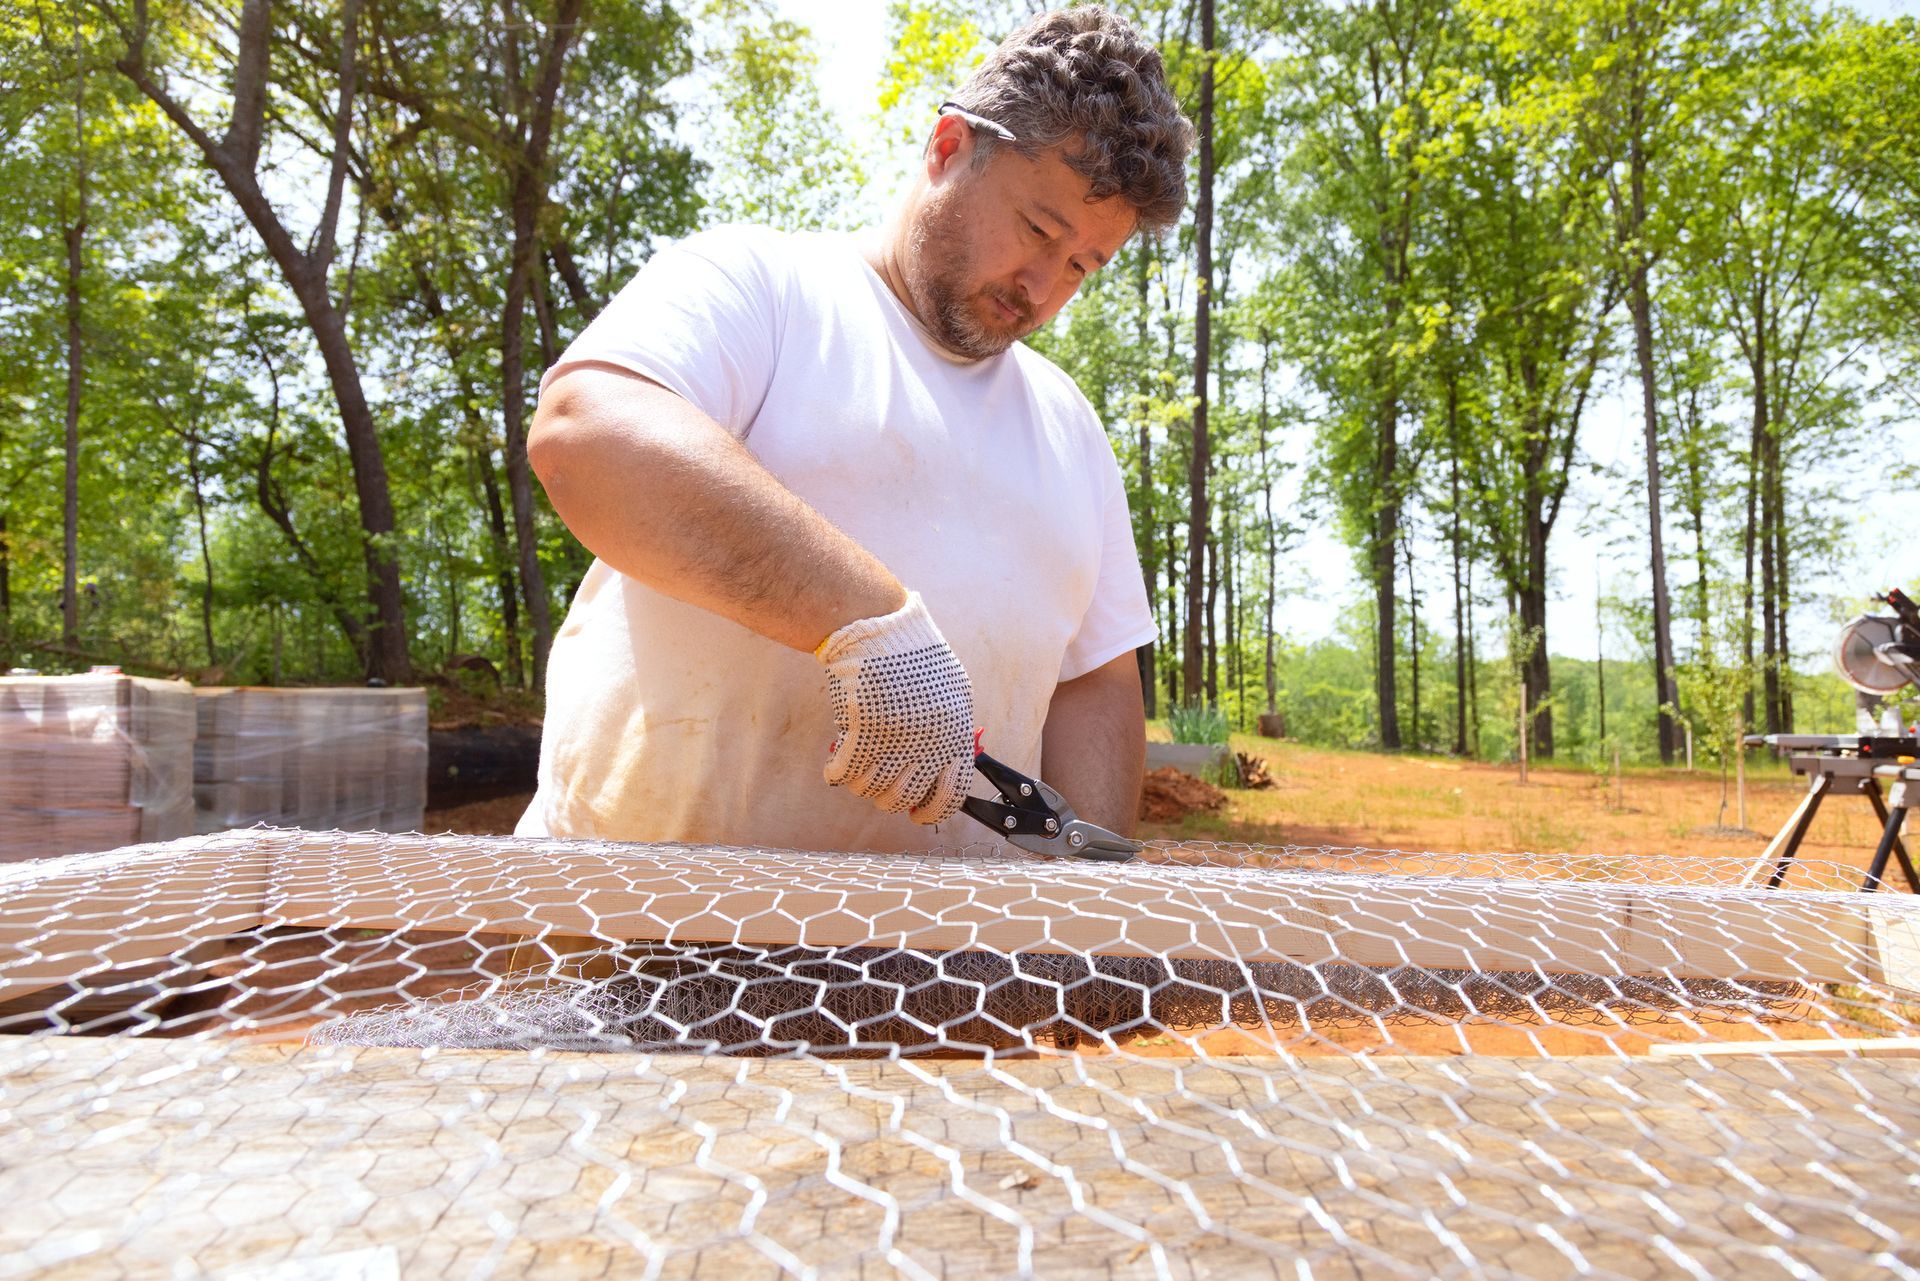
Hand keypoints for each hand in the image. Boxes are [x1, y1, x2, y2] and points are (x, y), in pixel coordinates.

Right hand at [816, 592, 975, 822]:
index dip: (933, 811)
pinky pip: (845, 773)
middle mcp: (929, 741)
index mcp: (955, 733)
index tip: (917, 814)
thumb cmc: (915, 655)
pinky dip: (836, 775)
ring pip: (872, 789)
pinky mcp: (863, 730)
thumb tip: (941, 769)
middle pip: (904, 797)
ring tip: (856, 773)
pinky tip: (833, 768)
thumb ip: (949, 731)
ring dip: (860, 786)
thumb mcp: (950, 692)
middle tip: (878, 786)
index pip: (952, 793)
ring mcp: (895, 737)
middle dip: (887, 799)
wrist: (880, 625)